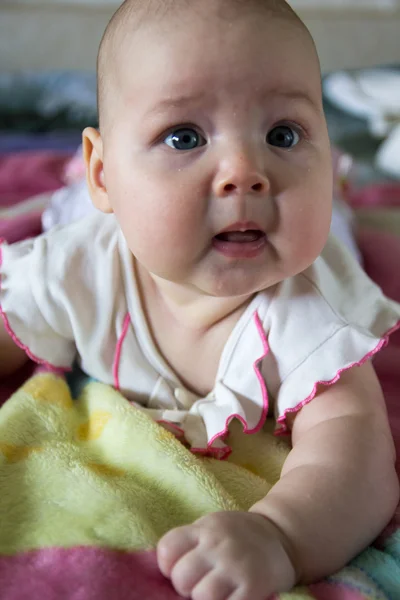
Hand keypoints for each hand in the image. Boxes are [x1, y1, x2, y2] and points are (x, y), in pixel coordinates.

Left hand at [157, 511, 296, 599]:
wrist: (282, 536)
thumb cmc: (238, 537)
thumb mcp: (212, 528)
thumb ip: (190, 544)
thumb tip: (166, 574)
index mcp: (204, 529)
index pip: (167, 549)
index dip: (168, 565)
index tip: (179, 568)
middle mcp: (218, 544)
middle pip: (182, 576)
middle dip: (186, 586)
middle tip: (200, 584)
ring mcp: (236, 565)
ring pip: (201, 596)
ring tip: (215, 594)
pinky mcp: (253, 586)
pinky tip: (230, 598)